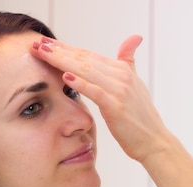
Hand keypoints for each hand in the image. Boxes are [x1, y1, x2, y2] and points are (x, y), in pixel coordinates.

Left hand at [31, 36, 171, 162]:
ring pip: (86, 71)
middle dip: (59, 50)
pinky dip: (81, 83)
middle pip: (84, 58)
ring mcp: (120, 90)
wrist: (154, 141)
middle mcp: (121, 76)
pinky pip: (96, 92)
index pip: (88, 54)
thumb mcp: (136, 85)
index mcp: (122, 70)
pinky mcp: (117, 107)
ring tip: (44, 55)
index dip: (66, 47)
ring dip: (63, 61)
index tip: (46, 43)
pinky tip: (65, 77)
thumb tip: (133, 38)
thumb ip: (129, 61)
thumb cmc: (141, 118)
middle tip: (37, 44)